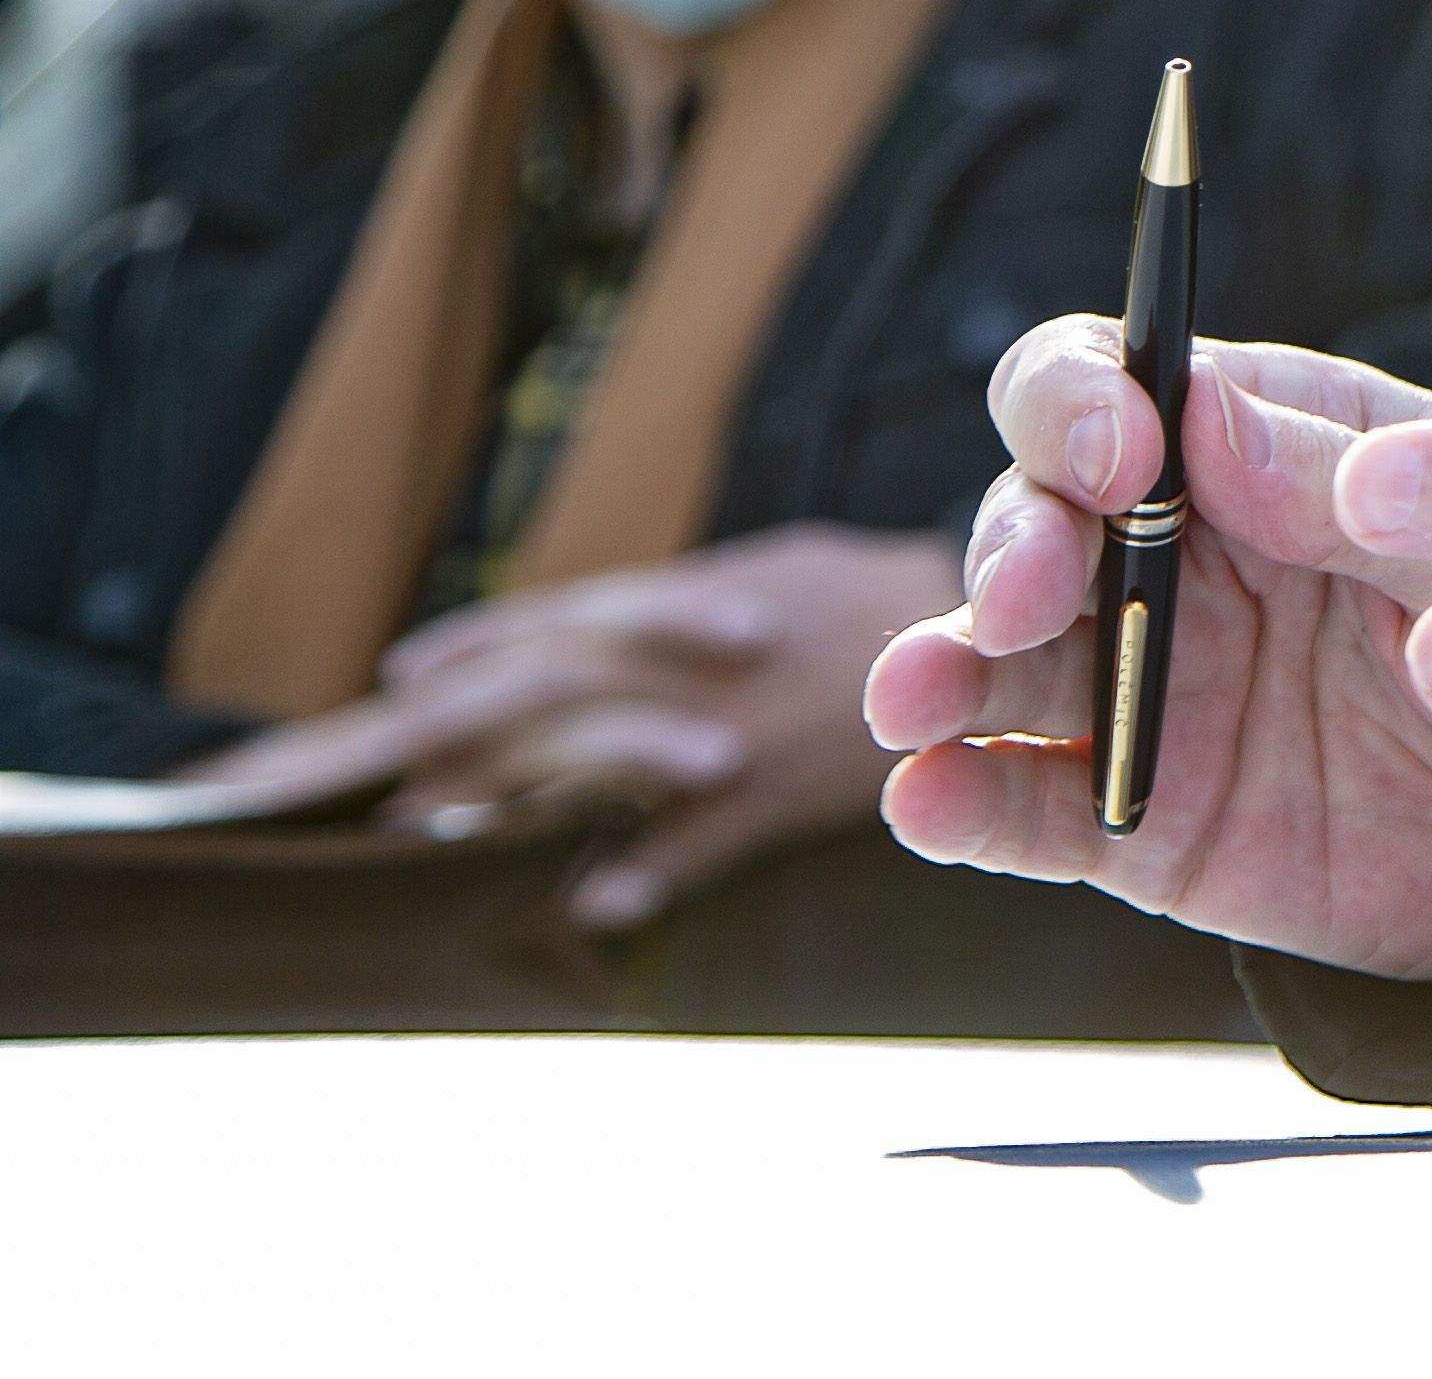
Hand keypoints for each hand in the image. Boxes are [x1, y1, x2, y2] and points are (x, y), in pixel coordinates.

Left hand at [182, 523, 958, 930]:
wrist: (1021, 628)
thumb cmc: (887, 598)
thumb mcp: (786, 564)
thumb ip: (691, 598)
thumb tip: (593, 621)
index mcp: (712, 590)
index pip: (569, 613)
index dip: (481, 641)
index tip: (404, 669)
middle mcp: (713, 654)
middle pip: (554, 687)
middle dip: (454, 724)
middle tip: (376, 764)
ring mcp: (745, 725)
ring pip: (601, 758)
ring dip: (508, 796)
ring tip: (429, 827)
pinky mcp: (788, 791)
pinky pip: (699, 841)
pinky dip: (639, 870)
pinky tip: (583, 900)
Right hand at [860, 326, 1431, 994]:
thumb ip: (1360, 489)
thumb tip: (1199, 413)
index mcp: (1272, 441)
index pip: (1122, 378)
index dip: (1084, 398)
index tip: (1118, 448)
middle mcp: (1185, 550)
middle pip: (1040, 511)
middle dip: (1015, 541)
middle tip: (1033, 590)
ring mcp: (1153, 684)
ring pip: (1003, 660)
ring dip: (942, 665)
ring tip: (909, 697)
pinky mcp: (1145, 821)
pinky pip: (1028, 807)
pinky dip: (961, 800)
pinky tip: (926, 798)